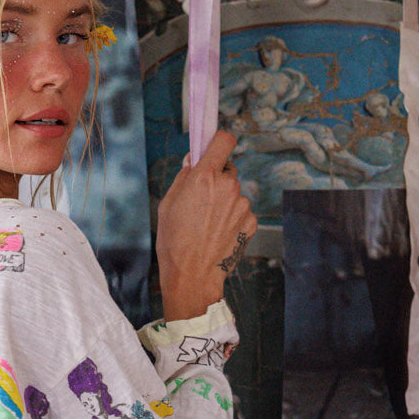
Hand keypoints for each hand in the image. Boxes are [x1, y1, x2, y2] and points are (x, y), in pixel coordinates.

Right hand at [155, 128, 256, 321]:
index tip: (214, 146)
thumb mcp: (167, 205)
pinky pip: (241, 211)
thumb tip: (193, 160)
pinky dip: (232, 218)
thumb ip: (183, 177)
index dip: (218, 141)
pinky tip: (218, 233)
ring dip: (224, 202)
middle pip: (227, 169)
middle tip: (202, 199)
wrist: (193, 277)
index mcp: (205, 177)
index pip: (223, 140)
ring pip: (234, 193)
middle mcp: (228, 186)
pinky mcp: (251, 221)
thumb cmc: (175, 243)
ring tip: (207, 224)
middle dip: (217, 178)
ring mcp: (242, 204)